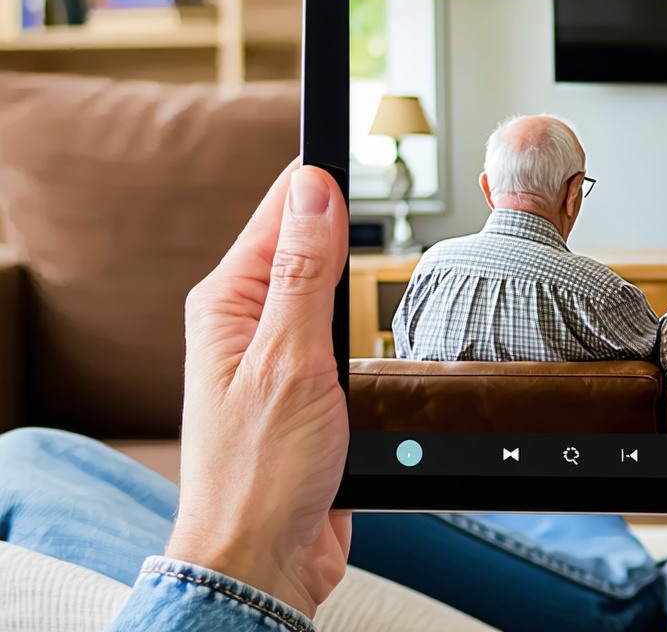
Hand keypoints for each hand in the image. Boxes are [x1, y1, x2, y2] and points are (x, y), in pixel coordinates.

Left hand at [166, 163, 350, 618]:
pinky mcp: (305, 387)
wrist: (266, 555)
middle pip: (307, 243)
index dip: (325, 182)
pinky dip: (366, 327)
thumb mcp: (290, 360)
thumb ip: (302, 271)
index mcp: (229, 302)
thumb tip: (314, 189)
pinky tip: (384, 328)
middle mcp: (247, 322)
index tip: (365, 154)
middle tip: (392, 216)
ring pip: (329, 289)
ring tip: (394, 262)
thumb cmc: (260, 474)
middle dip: (351, 230)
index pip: (280, 210)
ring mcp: (276, 354)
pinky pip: (339, 335)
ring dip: (361, 282)